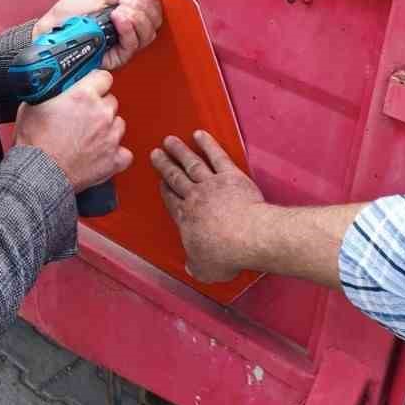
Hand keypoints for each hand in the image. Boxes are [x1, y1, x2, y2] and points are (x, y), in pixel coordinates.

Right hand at [15, 70, 131, 193]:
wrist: (38, 172)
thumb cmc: (34, 143)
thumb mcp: (33, 104)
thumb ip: (51, 91)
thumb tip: (53, 86)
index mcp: (83, 96)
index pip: (103, 77)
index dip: (95, 83)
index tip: (91, 88)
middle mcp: (101, 114)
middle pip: (111, 101)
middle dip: (99, 107)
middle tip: (82, 117)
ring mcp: (110, 137)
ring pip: (119, 124)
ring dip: (107, 128)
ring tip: (89, 136)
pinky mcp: (114, 159)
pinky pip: (124, 152)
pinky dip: (115, 153)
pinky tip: (100, 153)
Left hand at [32, 0, 161, 71]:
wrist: (50, 30)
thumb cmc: (67, 16)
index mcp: (124, 17)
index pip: (151, 14)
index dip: (152, 4)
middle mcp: (126, 33)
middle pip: (152, 26)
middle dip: (145, 10)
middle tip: (127, 3)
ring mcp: (121, 47)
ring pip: (146, 36)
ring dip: (137, 18)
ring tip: (120, 10)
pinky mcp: (115, 58)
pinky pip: (130, 46)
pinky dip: (127, 28)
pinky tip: (119, 17)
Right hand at [152, 132, 266, 281]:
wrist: (248, 237)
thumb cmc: (226, 253)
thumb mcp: (205, 269)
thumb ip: (195, 266)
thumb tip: (191, 268)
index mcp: (186, 219)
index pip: (171, 200)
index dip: (165, 190)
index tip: (161, 182)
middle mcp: (195, 197)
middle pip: (176, 177)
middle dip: (165, 165)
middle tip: (156, 154)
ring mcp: (212, 184)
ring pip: (191, 163)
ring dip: (180, 151)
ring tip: (170, 141)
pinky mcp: (230, 175)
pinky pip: (216, 156)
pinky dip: (207, 144)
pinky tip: (200, 135)